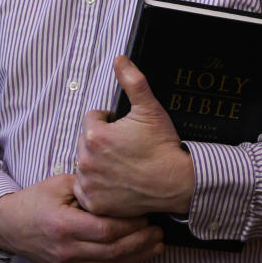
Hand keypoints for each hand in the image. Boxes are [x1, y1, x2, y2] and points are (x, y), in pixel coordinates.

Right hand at [0, 174, 162, 262]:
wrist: (9, 226)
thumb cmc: (35, 200)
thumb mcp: (59, 185)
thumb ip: (89, 187)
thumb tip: (120, 186)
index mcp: (64, 226)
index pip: (106, 230)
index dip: (130, 225)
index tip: (147, 213)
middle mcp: (67, 250)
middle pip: (112, 251)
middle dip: (140, 242)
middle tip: (160, 231)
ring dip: (137, 256)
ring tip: (157, 245)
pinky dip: (123, 262)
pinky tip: (138, 254)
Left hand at [73, 55, 194, 217]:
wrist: (176, 182)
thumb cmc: (162, 146)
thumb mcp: (149, 108)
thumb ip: (132, 80)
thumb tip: (120, 59)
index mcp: (94, 135)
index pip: (92, 119)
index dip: (109, 121)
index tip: (124, 129)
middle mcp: (86, 160)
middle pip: (86, 142)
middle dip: (101, 141)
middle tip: (124, 148)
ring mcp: (90, 184)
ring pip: (85, 165)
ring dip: (97, 163)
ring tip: (121, 165)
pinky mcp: (94, 203)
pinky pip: (85, 189)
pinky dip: (96, 186)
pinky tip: (114, 182)